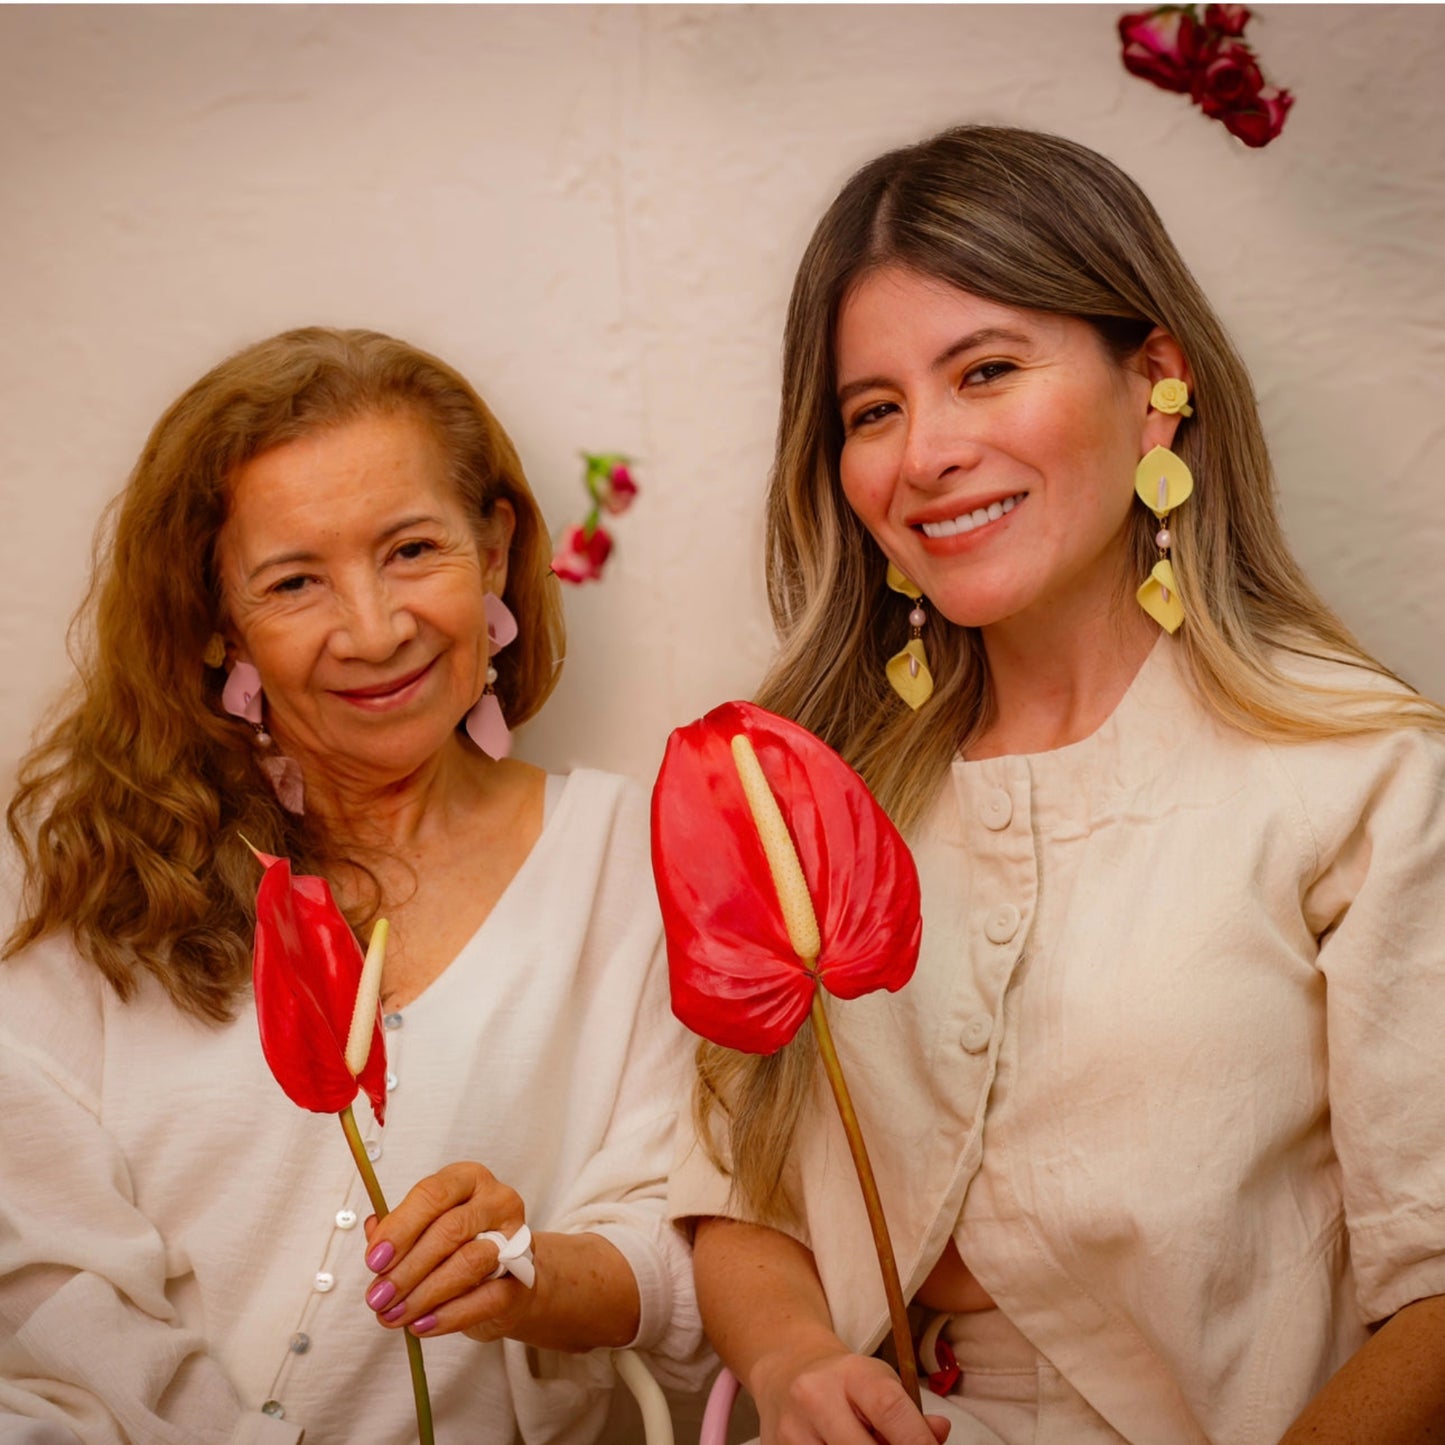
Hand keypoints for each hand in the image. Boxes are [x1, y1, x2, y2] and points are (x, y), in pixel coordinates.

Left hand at [360, 1161, 532, 1341]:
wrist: (508, 1277)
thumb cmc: (461, 1245)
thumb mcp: (428, 1229)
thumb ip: (399, 1230)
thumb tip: (373, 1233)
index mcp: (468, 1179)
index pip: (433, 1193)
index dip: (400, 1227)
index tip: (374, 1260)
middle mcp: (497, 1200)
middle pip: (450, 1230)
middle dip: (407, 1268)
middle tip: (378, 1296)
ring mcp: (515, 1238)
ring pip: (468, 1262)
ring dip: (424, 1294)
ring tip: (395, 1314)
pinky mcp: (523, 1278)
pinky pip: (485, 1298)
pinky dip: (448, 1315)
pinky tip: (422, 1324)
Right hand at [753, 1344, 950, 1444]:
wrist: (786, 1371)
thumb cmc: (845, 1383)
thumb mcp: (879, 1382)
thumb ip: (910, 1414)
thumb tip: (939, 1434)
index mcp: (851, 1373)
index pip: (889, 1408)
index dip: (917, 1441)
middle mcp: (817, 1397)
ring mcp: (794, 1429)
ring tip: (866, 1444)